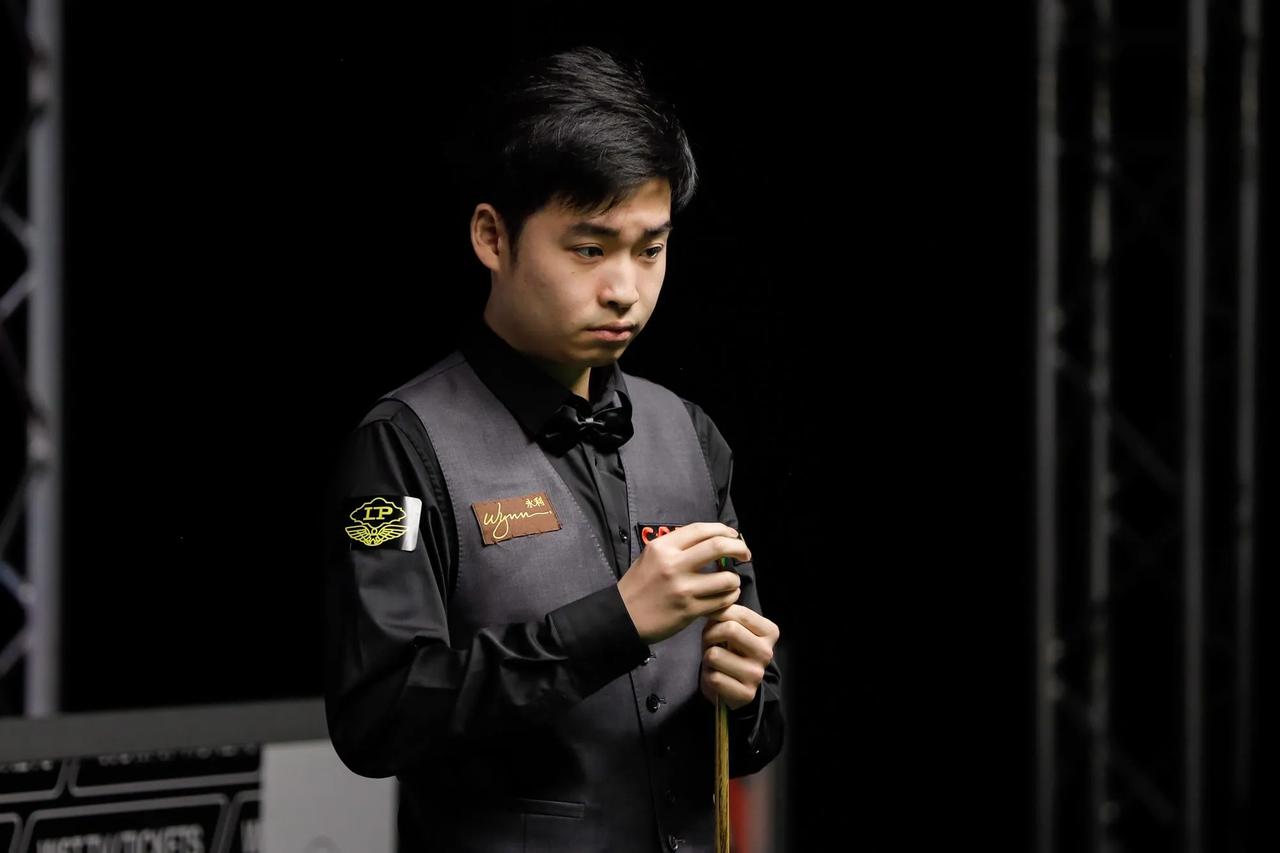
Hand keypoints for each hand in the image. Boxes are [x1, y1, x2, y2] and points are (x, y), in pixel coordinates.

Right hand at [617, 522, 749, 643]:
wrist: (622, 617)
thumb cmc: (638, 585)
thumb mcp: (650, 556)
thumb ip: (677, 547)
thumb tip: (710, 540)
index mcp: (663, 547)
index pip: (701, 529)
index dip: (723, 530)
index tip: (733, 536)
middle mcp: (673, 564)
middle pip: (718, 546)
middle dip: (739, 548)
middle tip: (745, 554)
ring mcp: (683, 589)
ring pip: (726, 578)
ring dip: (735, 579)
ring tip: (731, 581)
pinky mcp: (689, 610)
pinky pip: (721, 601)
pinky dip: (730, 597)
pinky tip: (726, 596)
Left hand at [699, 604, 778, 710]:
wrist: (731, 684)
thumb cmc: (728, 649)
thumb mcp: (730, 627)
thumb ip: (726, 615)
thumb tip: (712, 608)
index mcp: (770, 632)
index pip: (740, 613)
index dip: (718, 614)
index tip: (713, 622)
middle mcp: (768, 653)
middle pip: (730, 630)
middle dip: (710, 635)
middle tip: (710, 643)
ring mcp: (758, 675)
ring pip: (715, 655)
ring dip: (707, 657)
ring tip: (715, 661)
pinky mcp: (746, 694)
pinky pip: (714, 678)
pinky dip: (708, 676)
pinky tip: (717, 677)